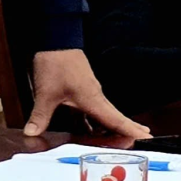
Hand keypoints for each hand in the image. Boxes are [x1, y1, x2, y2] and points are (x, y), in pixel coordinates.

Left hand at [24, 49, 148, 137]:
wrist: (55, 39)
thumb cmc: (56, 63)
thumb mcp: (45, 93)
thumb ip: (40, 116)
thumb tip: (32, 134)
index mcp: (92, 99)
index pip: (117, 120)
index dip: (132, 131)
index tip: (148, 139)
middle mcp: (95, 97)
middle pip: (114, 118)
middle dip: (127, 130)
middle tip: (144, 140)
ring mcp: (88, 92)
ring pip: (102, 115)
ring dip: (109, 128)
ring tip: (118, 141)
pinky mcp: (80, 89)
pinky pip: (90, 110)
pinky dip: (92, 122)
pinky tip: (88, 130)